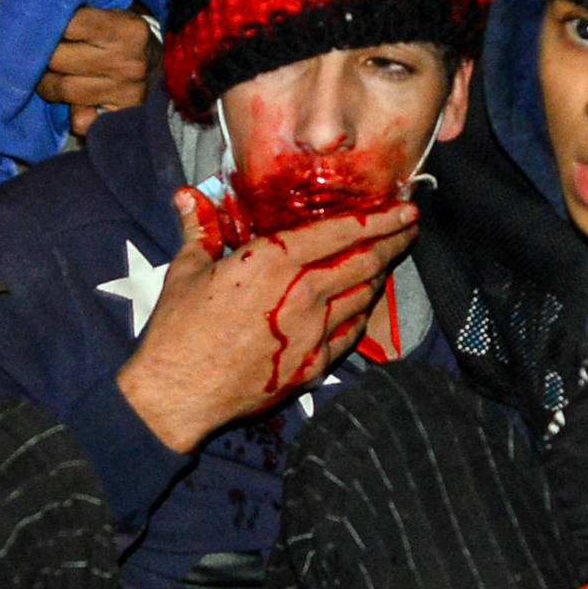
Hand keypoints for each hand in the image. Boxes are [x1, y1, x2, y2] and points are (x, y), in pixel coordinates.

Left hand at [41, 4, 155, 135]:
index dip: (48, 23)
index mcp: (127, 30)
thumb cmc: (129, 39)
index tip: (40, 23)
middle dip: (39, 54)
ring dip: (48, 84)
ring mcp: (127, 92)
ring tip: (50, 76)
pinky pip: (81, 121)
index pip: (70, 23)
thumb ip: (83, 17)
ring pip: (64, 88)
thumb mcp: (116, 16)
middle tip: (37, 51)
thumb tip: (39, 17)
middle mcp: (128, 62)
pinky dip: (73, 114)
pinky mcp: (122, 116)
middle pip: (58, 57)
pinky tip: (75, 103)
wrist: (172, 71)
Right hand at [114, 202, 416, 452]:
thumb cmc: (179, 329)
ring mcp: (312, 332)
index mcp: (274, 261)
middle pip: (364, 262)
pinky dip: (361, 312)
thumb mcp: (186, 270)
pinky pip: (350, 332)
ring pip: (362, 296)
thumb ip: (200, 229)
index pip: (341, 232)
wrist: (179, 393)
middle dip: (393, 242)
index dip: (379, 218)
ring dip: (379, 276)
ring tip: (386, 261)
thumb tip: (188, 195)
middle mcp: (302, 293)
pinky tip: (362, 304)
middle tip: (408, 230)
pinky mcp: (312, 364)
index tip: (405, 210)